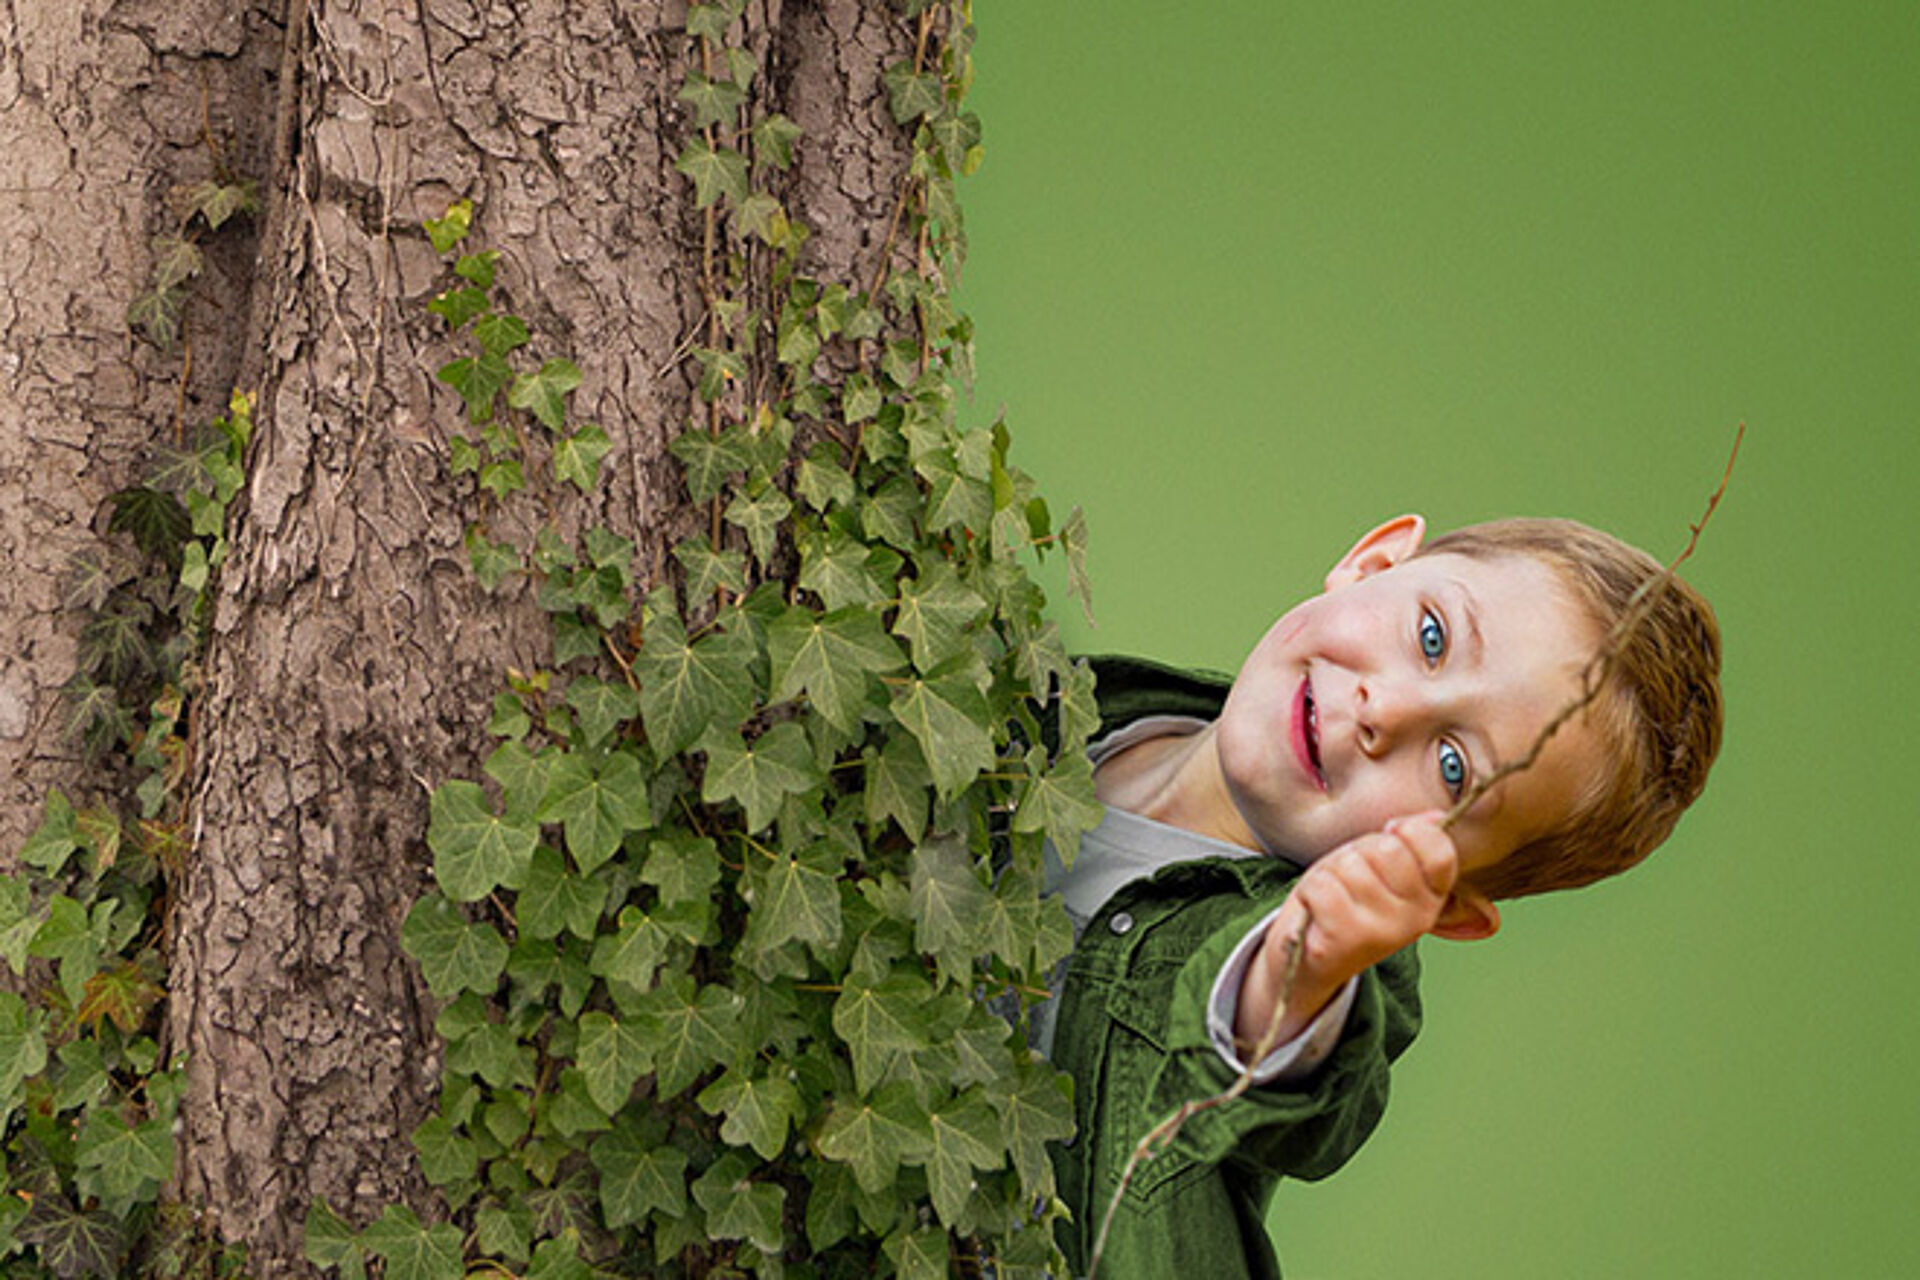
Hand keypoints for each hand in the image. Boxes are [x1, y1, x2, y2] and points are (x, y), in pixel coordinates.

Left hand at [1235, 812, 1458, 1053]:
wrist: (1311, 959)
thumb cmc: (1348, 902)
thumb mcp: (1383, 870)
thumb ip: (1409, 845)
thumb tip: (1435, 817)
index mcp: (1432, 899)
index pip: (1439, 851)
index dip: (1410, 831)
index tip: (1390, 834)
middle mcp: (1415, 919)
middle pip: (1387, 850)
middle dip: (1359, 853)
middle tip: (1350, 878)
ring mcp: (1383, 932)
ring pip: (1351, 866)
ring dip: (1331, 873)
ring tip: (1332, 897)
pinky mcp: (1346, 940)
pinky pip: (1324, 887)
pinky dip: (1310, 892)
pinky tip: (1316, 911)